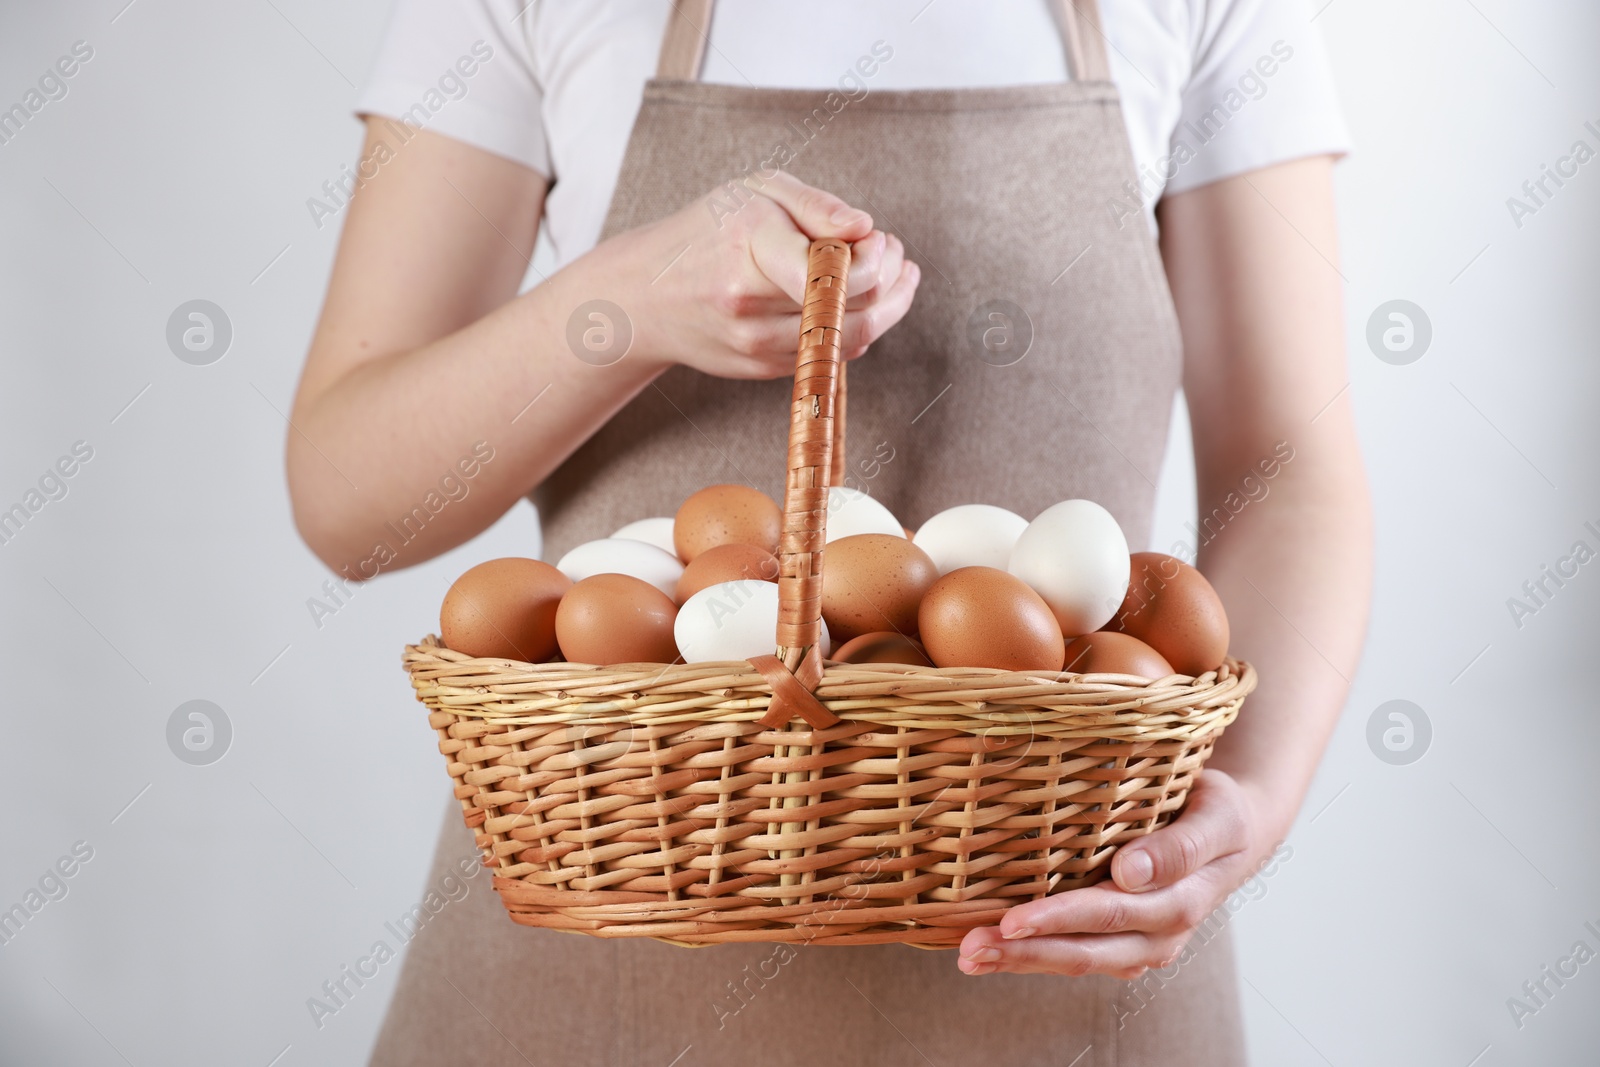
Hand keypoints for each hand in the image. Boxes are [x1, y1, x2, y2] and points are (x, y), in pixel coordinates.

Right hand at [595, 170, 920, 378]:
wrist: (646, 295)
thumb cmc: (708, 231)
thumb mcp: (756, 192)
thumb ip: (815, 206)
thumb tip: (866, 228)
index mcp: (750, 249)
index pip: (837, 269)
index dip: (876, 257)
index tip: (879, 237)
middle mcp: (750, 304)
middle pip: (853, 306)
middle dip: (889, 277)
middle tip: (893, 250)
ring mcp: (756, 344)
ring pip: (850, 339)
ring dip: (886, 307)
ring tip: (894, 276)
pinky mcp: (762, 368)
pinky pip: (831, 355)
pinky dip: (857, 328)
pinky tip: (859, 300)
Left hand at [956, 770, 1273, 978]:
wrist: (1236, 830)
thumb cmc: (1219, 812)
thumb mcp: (1217, 818)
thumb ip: (1179, 847)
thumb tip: (1128, 874)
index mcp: (1179, 904)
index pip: (1110, 916)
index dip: (1059, 919)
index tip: (1012, 919)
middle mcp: (1156, 935)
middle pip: (1083, 951)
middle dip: (1024, 953)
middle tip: (971, 948)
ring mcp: (1137, 944)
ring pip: (1073, 958)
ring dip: (1020, 960)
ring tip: (971, 955)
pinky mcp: (1120, 940)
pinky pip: (1074, 952)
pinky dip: (1033, 951)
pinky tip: (995, 945)